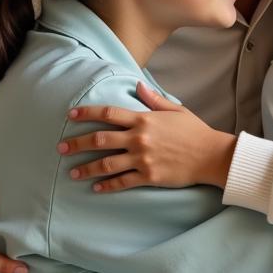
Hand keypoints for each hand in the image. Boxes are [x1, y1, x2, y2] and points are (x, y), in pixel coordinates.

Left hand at [59, 82, 236, 189]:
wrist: (211, 155)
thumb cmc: (194, 131)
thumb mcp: (175, 110)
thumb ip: (153, 99)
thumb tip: (138, 85)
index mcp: (144, 119)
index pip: (108, 114)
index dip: (87, 113)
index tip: (70, 115)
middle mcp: (139, 138)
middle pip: (100, 140)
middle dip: (77, 144)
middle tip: (61, 148)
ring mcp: (142, 158)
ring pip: (106, 164)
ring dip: (86, 169)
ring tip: (72, 173)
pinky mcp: (148, 176)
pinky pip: (122, 182)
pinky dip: (106, 185)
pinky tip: (96, 187)